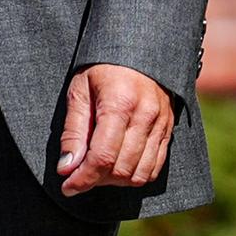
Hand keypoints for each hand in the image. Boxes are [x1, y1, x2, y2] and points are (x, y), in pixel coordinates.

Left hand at [58, 65, 175, 194]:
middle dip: (96, 180)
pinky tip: (118, 166)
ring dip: (115, 181)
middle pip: (121, 169)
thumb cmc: (102, 67)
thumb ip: (73, 132)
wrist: (139, 48)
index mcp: (119, 103)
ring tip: (98, 170)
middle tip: (79, 174)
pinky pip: (155, 168)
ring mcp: (161, 124)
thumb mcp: (79, 91)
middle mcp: (145, 116)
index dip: (83, 179)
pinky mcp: (168, 129)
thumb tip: (66, 168)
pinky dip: (135, 175)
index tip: (67, 187)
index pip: (102, 158)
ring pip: (139, 173)